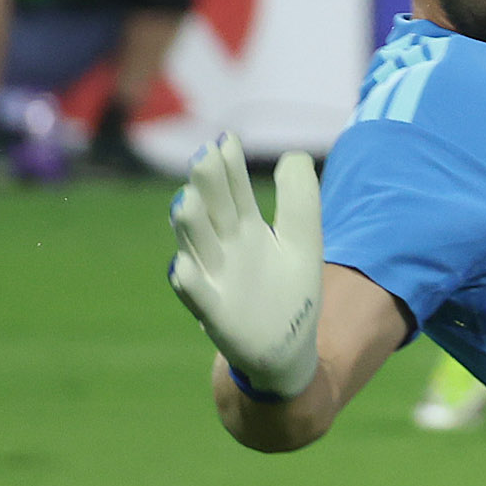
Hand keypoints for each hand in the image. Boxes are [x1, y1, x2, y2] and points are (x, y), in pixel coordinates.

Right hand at [168, 137, 322, 398]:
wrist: (288, 346)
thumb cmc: (290, 289)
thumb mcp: (303, 239)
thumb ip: (300, 198)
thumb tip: (293, 155)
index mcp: (245, 230)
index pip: (234, 191)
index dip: (230, 167)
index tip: (227, 139)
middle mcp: (223, 250)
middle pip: (213, 212)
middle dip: (208, 187)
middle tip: (205, 155)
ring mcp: (215, 280)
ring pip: (198, 248)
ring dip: (190, 226)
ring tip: (186, 200)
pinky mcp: (215, 315)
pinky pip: (198, 297)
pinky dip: (189, 283)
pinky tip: (183, 266)